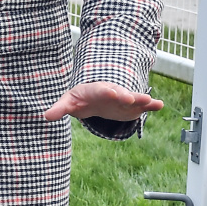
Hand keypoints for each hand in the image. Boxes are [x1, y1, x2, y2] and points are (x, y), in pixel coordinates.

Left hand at [44, 82, 163, 122]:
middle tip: (132, 97)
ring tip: (153, 101)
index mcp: (96, 90)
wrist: (94, 98)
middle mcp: (113, 93)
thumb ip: (59, 108)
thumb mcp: (69, 102)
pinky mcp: (132, 107)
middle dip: (125, 95)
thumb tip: (46, 116)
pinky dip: (151, 105)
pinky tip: (160, 105)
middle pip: (120, 93)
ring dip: (143, 100)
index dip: (105, 91)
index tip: (110, 92)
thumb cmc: (80, 99)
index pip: (100, 90)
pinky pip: (143, 105)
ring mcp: (123, 99)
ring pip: (134, 99)